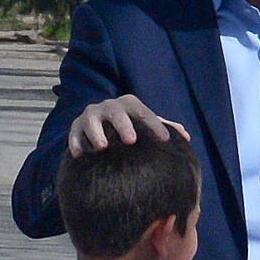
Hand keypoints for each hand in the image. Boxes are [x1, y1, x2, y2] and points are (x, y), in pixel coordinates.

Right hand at [68, 95, 188, 154]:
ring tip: (103, 146)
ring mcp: (90, 116)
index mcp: (129, 104)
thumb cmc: (130, 127)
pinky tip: (81, 155)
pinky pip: (74, 134)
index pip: (144, 112)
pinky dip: (76, 143)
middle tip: (131, 141)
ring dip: (97, 133)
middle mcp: (109, 107)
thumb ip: (164, 128)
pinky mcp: (75, 128)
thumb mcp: (145, 125)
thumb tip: (186, 136)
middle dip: (123, 125)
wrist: (101, 127)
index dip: (155, 125)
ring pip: (91, 121)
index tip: (165, 140)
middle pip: (116, 113)